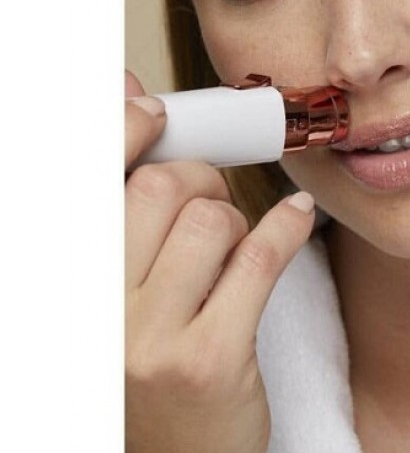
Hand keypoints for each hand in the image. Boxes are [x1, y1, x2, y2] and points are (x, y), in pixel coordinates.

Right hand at [125, 71, 314, 452]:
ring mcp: (146, 338)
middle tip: (212, 204)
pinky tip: (296, 220)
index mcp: (70, 279)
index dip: (123, 127)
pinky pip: (259, 258)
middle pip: (162, 186)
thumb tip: (126, 89)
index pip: (91, 176)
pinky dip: (286, 228)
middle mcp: (95, 306)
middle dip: (201, 183)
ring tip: (232, 254)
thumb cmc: (145, 363)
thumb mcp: (118, 284)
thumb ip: (124, 198)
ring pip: (214, 219)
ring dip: (237, 224)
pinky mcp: (207, 359)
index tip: (154, 111)